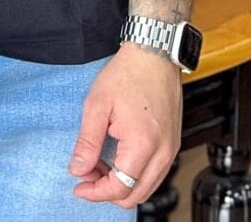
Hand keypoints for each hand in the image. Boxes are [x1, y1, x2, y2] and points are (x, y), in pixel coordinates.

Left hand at [67, 44, 182, 208]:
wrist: (154, 54)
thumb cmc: (128, 73)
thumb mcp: (97, 104)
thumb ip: (87, 142)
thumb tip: (78, 168)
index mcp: (143, 145)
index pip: (119, 188)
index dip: (95, 193)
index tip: (79, 186)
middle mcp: (163, 152)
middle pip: (135, 196)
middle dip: (107, 191)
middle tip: (87, 174)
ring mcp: (170, 149)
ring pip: (146, 187)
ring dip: (121, 184)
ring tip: (100, 163)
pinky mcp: (172, 143)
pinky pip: (154, 173)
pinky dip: (135, 174)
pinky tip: (117, 157)